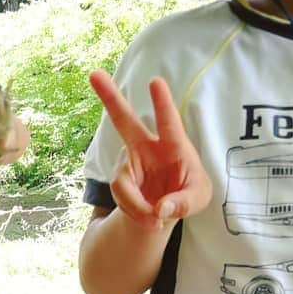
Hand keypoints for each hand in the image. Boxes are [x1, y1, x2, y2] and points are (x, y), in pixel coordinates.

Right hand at [89, 70, 211, 229]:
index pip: (169, 122)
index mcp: (173, 144)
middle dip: (110, 98)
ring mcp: (130, 163)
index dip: (162, 103)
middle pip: (124, 120)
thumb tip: (159, 209)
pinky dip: (136, 214)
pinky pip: (121, 198)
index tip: (155, 81)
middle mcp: (147, 147)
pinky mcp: (120, 181)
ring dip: (137, 205)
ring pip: (122, 182)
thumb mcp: (199, 199)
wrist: (165, 210)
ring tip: (156, 220)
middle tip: (93, 74)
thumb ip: (184, 203)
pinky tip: (149, 219)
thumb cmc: (188, 194)